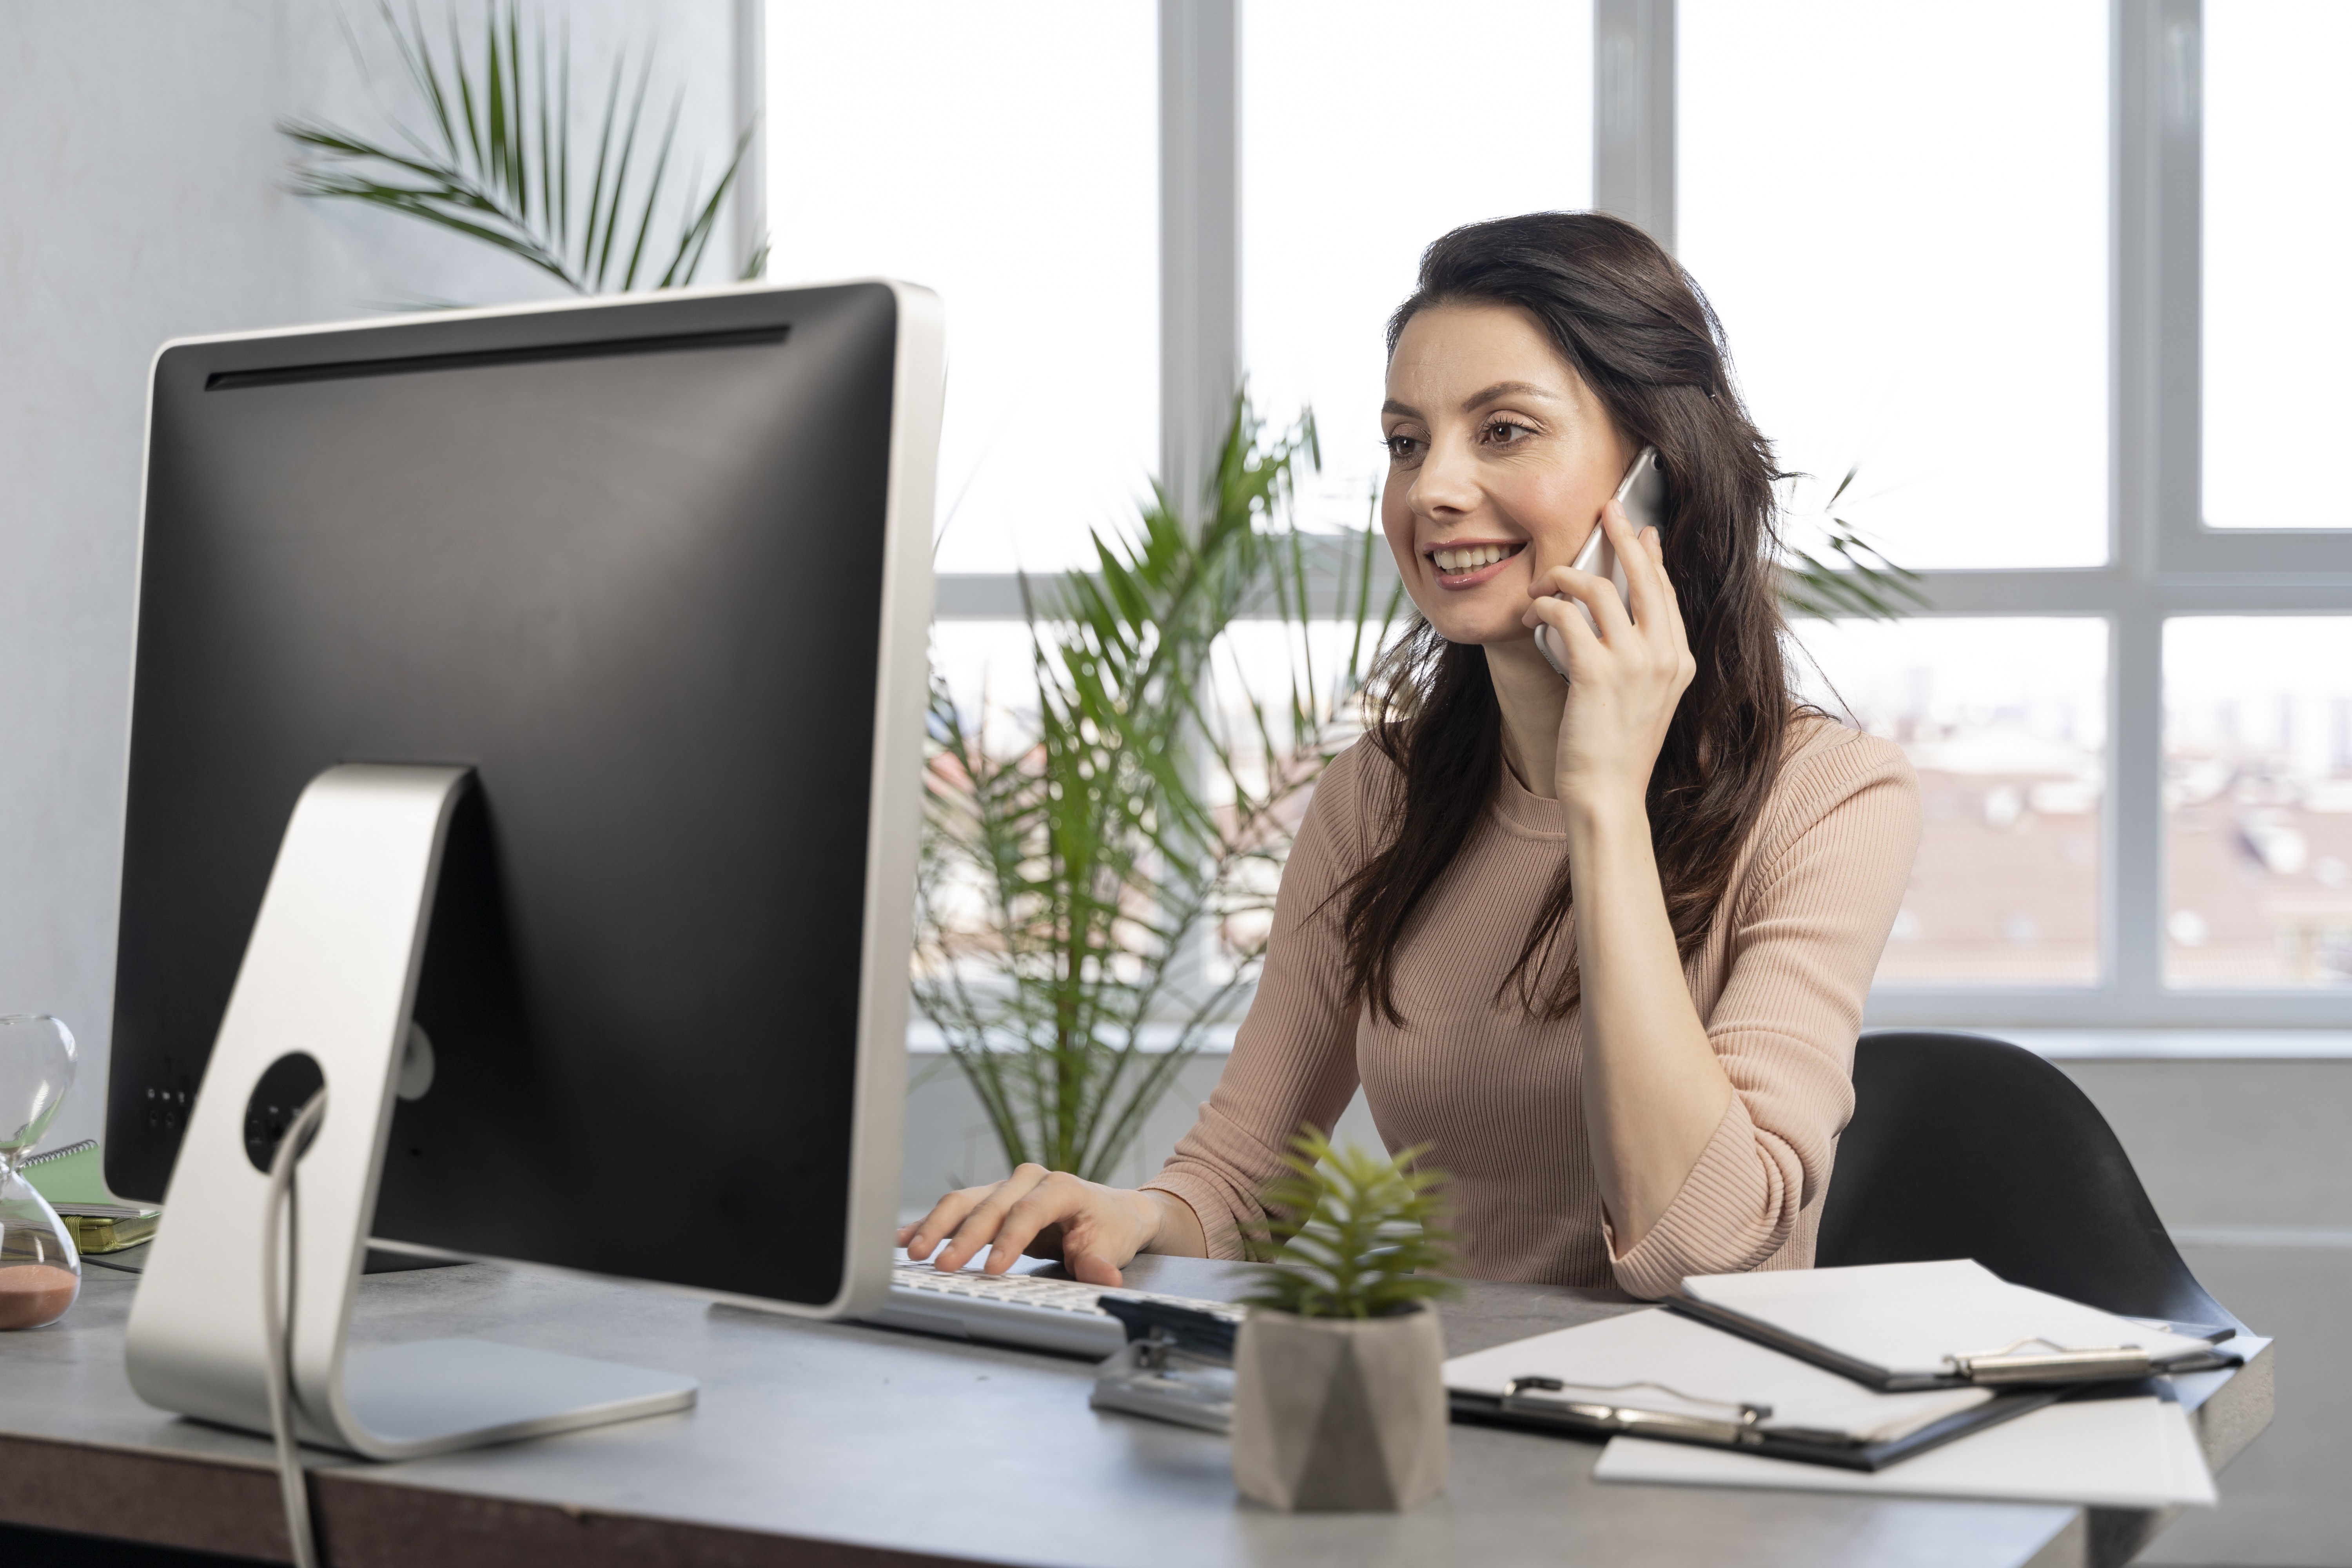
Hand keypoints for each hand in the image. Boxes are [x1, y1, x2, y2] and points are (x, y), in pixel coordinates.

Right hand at [896, 1164, 1167, 1286]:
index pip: (1028, 1212)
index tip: (994, 1268)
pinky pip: (957, 1209)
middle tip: (941, 1265)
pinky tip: (906, 1237)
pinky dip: (931, 1223)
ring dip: (937, 1226)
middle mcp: (1029, 1180)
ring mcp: (1006, 1188)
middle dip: (964, 1238)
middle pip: (990, 1206)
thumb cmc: (1109, 1228)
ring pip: (966, 1202)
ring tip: (914, 1251)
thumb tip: (1105, 1278)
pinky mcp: (990, 1200)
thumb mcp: (1110, 1247)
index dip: (1009, 1240)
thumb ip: (1099, 1263)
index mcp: (1060, 1187)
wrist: (1111, 1211)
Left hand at [1521, 501, 1694, 811]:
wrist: (1608, 795)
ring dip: (1562, 578)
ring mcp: (1634, 664)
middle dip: (1623, 535)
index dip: (1651, 556)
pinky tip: (1531, 614)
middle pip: (1646, 576)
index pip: (1666, 592)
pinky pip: (1566, 617)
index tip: (1641, 530)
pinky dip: (1544, 607)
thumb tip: (1620, 619)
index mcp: (1680, 661)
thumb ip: (1640, 658)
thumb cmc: (1616, 750)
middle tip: (1605, 509)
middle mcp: (1665, 656)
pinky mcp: (1597, 674)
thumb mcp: (1642, 698)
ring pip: (1598, 590)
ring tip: (1542, 585)